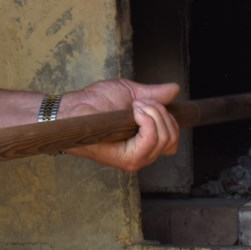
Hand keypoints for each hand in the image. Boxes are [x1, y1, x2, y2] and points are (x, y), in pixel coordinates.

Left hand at [59, 79, 179, 171]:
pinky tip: (134, 113)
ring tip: (134, 107)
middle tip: (139, 103)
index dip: (169, 120)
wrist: (76, 107)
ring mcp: (135, 159)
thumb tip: (175, 89)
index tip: (151, 103)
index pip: (173, 141)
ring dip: (153, 114)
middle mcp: (142, 154)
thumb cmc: (96, 102)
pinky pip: (151, 140)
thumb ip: (155, 95)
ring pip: (164, 138)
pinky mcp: (127, 160)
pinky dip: (148, 121)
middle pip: (172, 139)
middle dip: (161, 113)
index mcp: (144, 142)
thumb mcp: (133, 93)